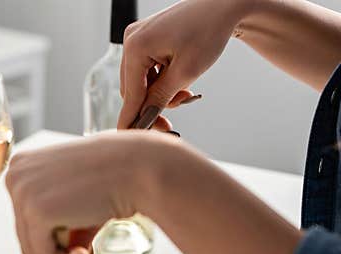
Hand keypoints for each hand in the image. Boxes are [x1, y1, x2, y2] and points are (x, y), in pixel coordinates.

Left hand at [5, 131, 173, 253]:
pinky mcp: (36, 212)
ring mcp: (23, 193)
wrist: (140, 166)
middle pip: (26, 237)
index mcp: (23, 166)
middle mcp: (16, 176)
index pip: (23, 220)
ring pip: (33, 250)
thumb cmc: (115, 177)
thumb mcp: (75, 200)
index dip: (45, 244)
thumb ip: (56, 228)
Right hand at [118, 0, 251, 129]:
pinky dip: (161, 79)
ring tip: (185, 92)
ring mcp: (138, 38)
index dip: (132, 119)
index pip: (130, 94)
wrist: (225, 4)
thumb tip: (145, 119)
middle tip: (176, 114)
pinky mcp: (146, 38)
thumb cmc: (209, 30)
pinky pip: (146, 69)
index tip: (129, 139)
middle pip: (132, 89)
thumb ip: (160, 98)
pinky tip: (178, 78)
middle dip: (153, 104)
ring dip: (160, 92)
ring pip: (140, 81)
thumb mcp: (186, 71)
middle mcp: (131, 40)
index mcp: (137, 46)